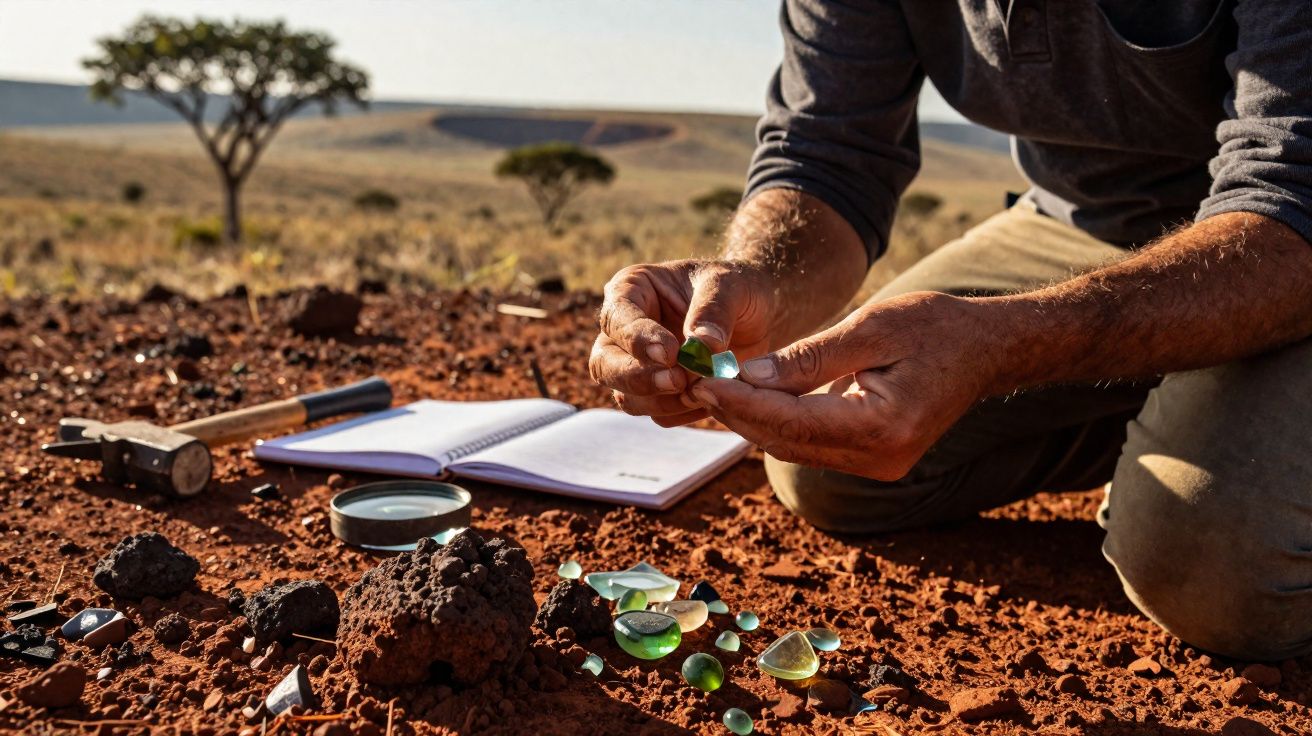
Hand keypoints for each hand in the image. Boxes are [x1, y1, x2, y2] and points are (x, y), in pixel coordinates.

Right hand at [590, 259, 774, 426]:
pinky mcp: (656, 395)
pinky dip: (683, 412)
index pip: (617, 318)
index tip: (670, 354)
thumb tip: (701, 346)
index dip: (638, 339)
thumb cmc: (736, 289)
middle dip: (639, 378)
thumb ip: (714, 311)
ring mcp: (636, 367)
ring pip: (627, 397)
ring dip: (663, 401)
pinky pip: (658, 414)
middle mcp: (623, 332)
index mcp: (631, 290)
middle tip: (679, 381)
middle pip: (605, 365)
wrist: (758, 316)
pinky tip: (712, 399)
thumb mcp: (730, 285)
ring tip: (704, 389)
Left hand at [689, 291, 998, 479]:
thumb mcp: (871, 327)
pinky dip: (779, 423)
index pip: (793, 421)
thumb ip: (810, 358)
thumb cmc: (935, 326)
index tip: (701, 382)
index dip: (742, 404)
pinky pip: (812, 445)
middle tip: (692, 383)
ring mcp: (877, 465)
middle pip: (788, 442)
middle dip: (738, 413)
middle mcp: (879, 458)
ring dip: (753, 420)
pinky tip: (748, 399)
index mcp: (883, 426)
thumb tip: (748, 377)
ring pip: (795, 448)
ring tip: (710, 388)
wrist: (986, 349)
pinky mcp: (872, 459)